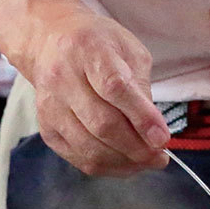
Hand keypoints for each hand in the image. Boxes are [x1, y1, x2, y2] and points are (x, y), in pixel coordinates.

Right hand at [22, 3, 171, 176]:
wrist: (50, 42)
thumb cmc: (97, 43)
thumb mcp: (128, 49)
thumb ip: (141, 86)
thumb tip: (153, 130)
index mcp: (88, 50)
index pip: (115, 88)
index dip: (141, 117)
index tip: (162, 138)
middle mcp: (63, 78)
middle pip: (101, 124)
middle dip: (136, 147)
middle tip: (160, 156)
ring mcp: (51, 106)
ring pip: (89, 147)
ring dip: (123, 162)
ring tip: (147, 161)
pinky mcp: (47, 128)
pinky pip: (78, 157)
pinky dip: (106, 166)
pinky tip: (125, 163)